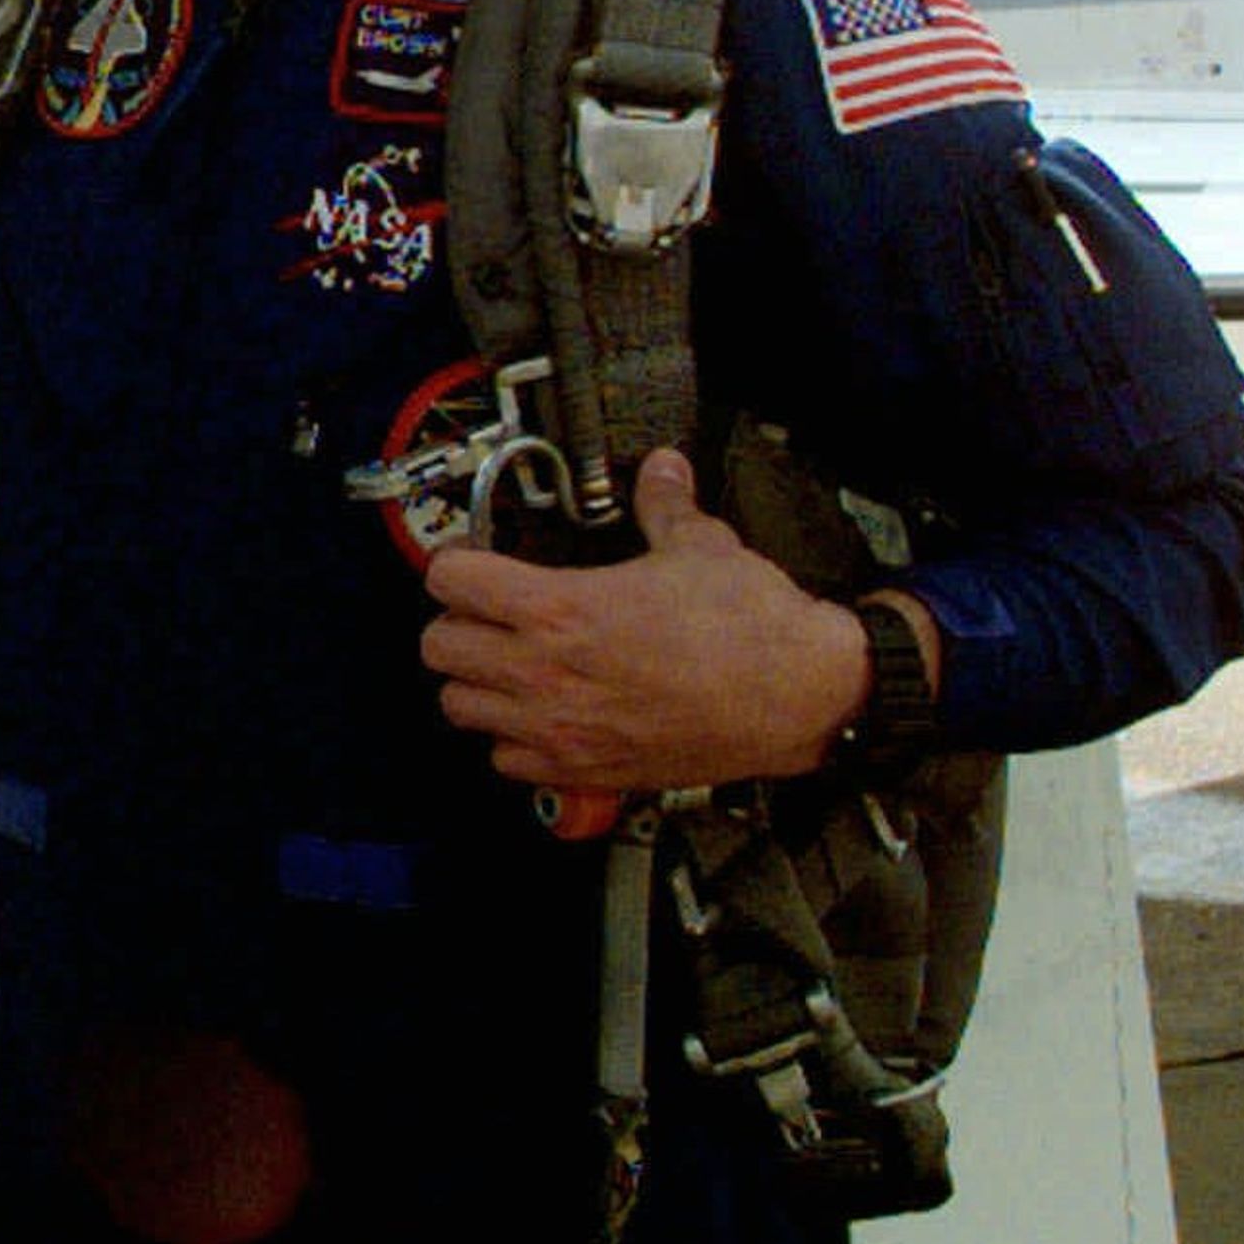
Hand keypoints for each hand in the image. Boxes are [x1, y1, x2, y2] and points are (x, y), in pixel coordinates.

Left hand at [415, 448, 896, 805]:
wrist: (805, 697)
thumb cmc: (755, 629)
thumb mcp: (702, 546)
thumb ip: (664, 505)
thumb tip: (663, 472)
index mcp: (560, 608)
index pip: (450, 580)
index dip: (457, 563)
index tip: (472, 562)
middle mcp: (546, 672)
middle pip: (438, 647)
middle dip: (457, 624)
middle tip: (486, 615)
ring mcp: (560, 727)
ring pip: (460, 707)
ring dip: (475, 684)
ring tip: (507, 666)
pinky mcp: (584, 771)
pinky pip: (505, 761)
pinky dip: (511, 739)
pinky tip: (540, 715)